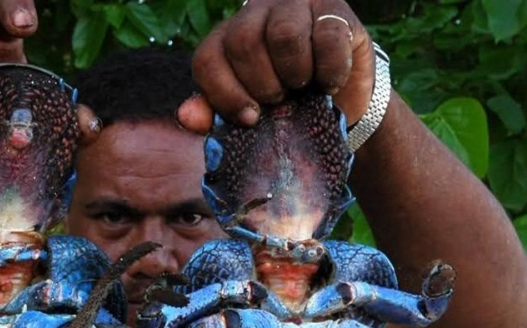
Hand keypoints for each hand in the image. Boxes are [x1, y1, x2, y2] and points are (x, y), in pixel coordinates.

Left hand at [179, 0, 375, 131]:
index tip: (249, 118)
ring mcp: (296, 5)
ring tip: (302, 87)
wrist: (340, 101)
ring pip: (283, 34)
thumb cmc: (287, 108)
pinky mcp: (335, 10)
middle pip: (243, 42)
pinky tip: (329, 83)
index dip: (224, 94)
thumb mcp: (250, 115)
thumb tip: (186, 116)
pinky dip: (329, 71)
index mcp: (227, 39)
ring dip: (293, 74)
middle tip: (279, 100)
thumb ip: (215, 115)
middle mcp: (257, 13)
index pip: (207, 58)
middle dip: (261, 85)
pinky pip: (327, 37)